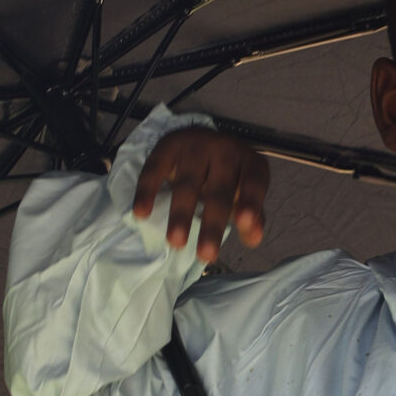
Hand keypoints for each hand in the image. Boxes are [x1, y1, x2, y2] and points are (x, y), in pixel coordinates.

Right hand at [131, 127, 269, 263]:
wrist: (201, 140)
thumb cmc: (227, 175)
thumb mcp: (244, 193)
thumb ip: (252, 216)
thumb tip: (253, 238)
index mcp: (249, 162)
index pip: (254, 182)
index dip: (250, 202)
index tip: (243, 224)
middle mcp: (225, 149)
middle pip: (218, 190)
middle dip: (212, 225)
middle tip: (206, 255)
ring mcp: (195, 145)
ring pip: (187, 183)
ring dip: (180, 215)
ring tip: (176, 243)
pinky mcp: (168, 146)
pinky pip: (154, 170)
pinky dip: (146, 192)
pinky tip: (141, 213)